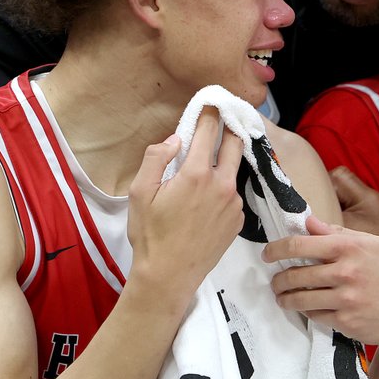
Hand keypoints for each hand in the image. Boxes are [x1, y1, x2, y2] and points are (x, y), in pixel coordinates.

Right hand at [126, 110, 243, 304]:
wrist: (169, 276)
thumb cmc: (150, 235)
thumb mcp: (139, 192)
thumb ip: (156, 158)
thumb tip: (175, 139)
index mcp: (197, 173)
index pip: (210, 130)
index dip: (211, 112)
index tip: (211, 102)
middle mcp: (223, 184)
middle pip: (236, 143)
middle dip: (229, 129)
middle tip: (222, 123)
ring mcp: (234, 203)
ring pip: (235, 171)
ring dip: (224, 163)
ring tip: (207, 168)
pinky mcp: (239, 220)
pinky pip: (233, 195)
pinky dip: (223, 190)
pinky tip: (206, 203)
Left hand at [264, 215, 378, 348]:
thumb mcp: (373, 244)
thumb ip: (338, 232)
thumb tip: (309, 223)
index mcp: (349, 247)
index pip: (300, 245)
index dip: (277, 249)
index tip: (268, 254)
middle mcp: (345, 271)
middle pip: (295, 275)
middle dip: (278, 279)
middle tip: (275, 281)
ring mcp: (345, 298)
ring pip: (299, 299)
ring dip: (285, 298)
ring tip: (282, 296)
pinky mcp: (345, 321)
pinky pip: (314, 315)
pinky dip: (306, 312)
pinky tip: (306, 308)